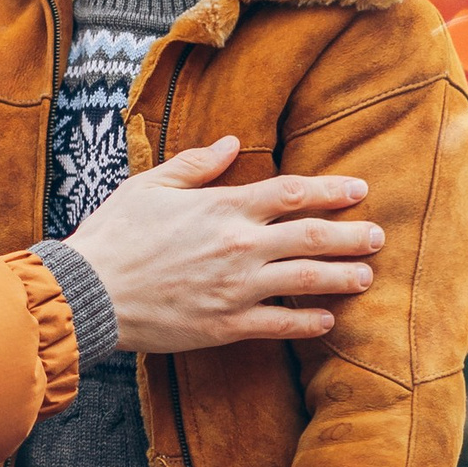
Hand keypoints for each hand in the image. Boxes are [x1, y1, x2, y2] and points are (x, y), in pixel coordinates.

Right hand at [69, 137, 382, 352]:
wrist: (89, 290)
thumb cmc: (115, 234)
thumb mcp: (150, 185)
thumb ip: (195, 164)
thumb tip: (228, 143)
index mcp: (224, 207)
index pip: (293, 193)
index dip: (332, 191)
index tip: (360, 191)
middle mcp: (239, 246)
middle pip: (312, 237)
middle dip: (351, 235)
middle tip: (378, 236)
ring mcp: (237, 288)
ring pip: (306, 281)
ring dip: (341, 277)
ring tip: (366, 276)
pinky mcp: (226, 324)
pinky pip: (280, 324)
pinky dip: (308, 322)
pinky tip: (328, 320)